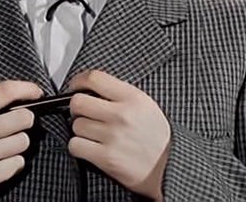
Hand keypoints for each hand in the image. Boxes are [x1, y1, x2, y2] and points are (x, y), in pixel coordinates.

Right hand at [0, 80, 42, 201]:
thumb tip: (19, 100)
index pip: (4, 91)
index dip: (26, 88)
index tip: (36, 92)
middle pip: (24, 117)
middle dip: (24, 121)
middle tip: (16, 126)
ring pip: (24, 141)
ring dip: (18, 144)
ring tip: (2, 147)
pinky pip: (19, 163)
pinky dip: (13, 163)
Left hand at [67, 70, 170, 200]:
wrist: (169, 167)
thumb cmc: (157, 137)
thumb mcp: (145, 105)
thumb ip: (119, 93)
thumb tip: (88, 87)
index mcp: (132, 97)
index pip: (94, 78)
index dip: (78, 81)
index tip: (76, 86)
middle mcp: (122, 115)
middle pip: (78, 102)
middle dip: (77, 108)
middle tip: (83, 113)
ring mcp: (113, 136)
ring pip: (76, 125)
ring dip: (81, 130)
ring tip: (94, 134)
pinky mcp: (106, 158)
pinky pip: (75, 145)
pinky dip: (79, 147)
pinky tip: (90, 147)